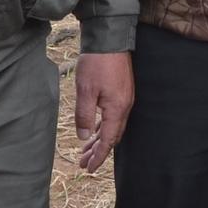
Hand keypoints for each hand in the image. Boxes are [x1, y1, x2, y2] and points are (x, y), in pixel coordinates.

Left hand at [73, 52, 134, 171]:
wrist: (109, 38)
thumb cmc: (96, 63)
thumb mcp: (85, 91)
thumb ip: (85, 116)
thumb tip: (84, 136)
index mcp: (117, 109)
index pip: (109, 140)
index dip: (99, 156)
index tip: (89, 168)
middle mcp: (125, 106)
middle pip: (112, 136)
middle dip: (98, 151)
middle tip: (83, 163)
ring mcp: (124, 98)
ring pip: (112, 126)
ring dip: (99, 139)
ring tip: (85, 150)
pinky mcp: (121, 91)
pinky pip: (113, 116)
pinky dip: (103, 126)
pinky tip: (95, 129)